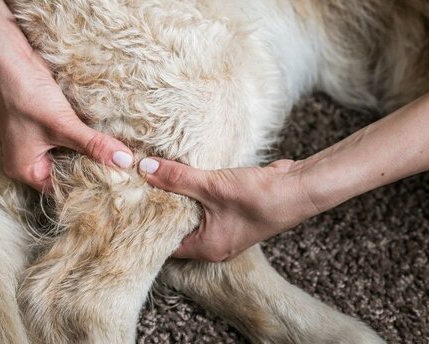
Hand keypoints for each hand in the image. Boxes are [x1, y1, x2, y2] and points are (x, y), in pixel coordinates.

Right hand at [0, 52, 132, 190]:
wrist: (11, 57)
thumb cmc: (26, 94)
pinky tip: (106, 138)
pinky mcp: (47, 126)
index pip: (62, 189)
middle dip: (92, 169)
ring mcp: (38, 142)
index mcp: (25, 170)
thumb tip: (124, 161)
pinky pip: (70, 139)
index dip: (88, 186)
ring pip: (72, 155)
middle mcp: (29, 160)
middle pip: (68, 173)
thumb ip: (93, 144)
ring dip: (91, 152)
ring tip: (119, 157)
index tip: (117, 185)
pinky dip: (86, 139)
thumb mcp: (62, 124)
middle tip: (123, 172)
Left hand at [138, 158, 319, 261]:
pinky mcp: (232, 213)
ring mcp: (224, 229)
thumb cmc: (259, 197)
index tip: (129, 207)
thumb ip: (177, 178)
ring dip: (177, 198)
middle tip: (135, 190)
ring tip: (152, 180)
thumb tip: (145, 169)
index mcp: (206, 248)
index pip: (165, 244)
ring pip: (190, 215)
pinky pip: (204, 206)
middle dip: (159, 209)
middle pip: (176, 229)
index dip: (147, 225)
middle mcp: (214, 244)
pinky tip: (181, 176)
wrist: (298, 189)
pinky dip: (193, 193)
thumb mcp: (211, 186)